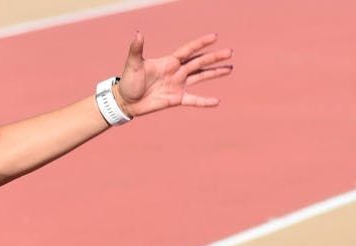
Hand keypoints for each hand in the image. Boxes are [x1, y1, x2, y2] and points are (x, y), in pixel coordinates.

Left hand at [115, 33, 233, 117]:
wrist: (126, 101)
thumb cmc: (128, 81)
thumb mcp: (132, 64)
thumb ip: (136, 49)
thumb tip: (137, 33)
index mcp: (168, 62)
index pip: (188, 50)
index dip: (200, 44)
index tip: (214, 37)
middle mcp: (176, 72)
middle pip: (199, 63)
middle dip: (214, 58)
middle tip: (229, 52)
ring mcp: (178, 85)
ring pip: (200, 77)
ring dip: (215, 73)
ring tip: (229, 68)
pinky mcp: (176, 99)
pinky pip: (193, 100)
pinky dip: (204, 101)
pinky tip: (217, 102)